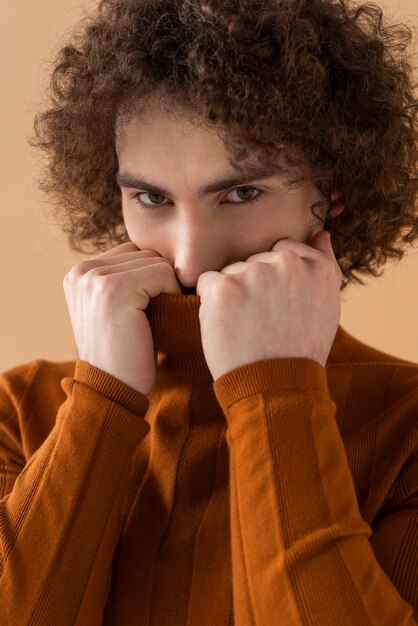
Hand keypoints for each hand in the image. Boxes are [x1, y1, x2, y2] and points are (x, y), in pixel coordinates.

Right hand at [63, 242, 181, 395]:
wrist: (112, 389)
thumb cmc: (123, 353)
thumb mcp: (113, 310)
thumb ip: (124, 279)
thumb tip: (162, 255)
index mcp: (78, 273)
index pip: (132, 252)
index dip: (150, 276)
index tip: (148, 307)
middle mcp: (81, 270)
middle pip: (144, 253)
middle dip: (159, 280)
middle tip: (156, 314)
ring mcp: (95, 278)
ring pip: (156, 261)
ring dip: (166, 288)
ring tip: (154, 318)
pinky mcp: (114, 288)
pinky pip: (163, 273)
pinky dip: (171, 294)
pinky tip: (160, 318)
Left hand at [196, 230, 341, 380]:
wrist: (275, 385)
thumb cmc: (300, 349)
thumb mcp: (327, 306)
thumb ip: (323, 264)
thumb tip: (320, 232)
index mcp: (316, 266)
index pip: (283, 251)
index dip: (275, 279)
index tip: (277, 306)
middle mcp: (288, 264)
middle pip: (255, 260)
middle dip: (253, 285)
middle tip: (262, 321)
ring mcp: (254, 273)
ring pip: (231, 271)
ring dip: (232, 294)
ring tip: (247, 327)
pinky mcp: (223, 287)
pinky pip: (207, 282)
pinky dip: (211, 303)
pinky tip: (227, 326)